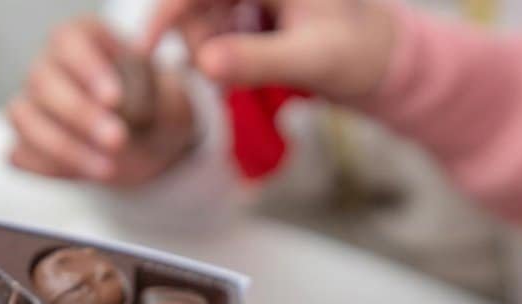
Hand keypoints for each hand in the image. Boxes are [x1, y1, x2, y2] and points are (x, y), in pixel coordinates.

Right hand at [6, 16, 196, 185]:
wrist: (150, 143)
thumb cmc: (156, 109)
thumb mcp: (166, 97)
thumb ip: (145, 96)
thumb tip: (116, 109)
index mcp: (83, 38)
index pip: (69, 40)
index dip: (87, 68)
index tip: (114, 99)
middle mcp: (49, 65)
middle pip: (42, 80)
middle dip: (80, 114)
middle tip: (117, 139)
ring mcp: (31, 103)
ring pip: (23, 117)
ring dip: (64, 147)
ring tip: (108, 168)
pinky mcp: (25, 141)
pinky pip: (21, 153)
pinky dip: (49, 167)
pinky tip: (86, 175)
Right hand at [144, 0, 396, 99]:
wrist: (377, 52)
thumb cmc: (355, 52)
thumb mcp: (311, 59)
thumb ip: (258, 60)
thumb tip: (203, 65)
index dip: (165, 11)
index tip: (144, 49)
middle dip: (197, 36)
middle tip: (222, 78)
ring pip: (196, 7)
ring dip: (206, 43)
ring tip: (243, 71)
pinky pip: (209, 14)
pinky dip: (214, 42)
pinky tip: (239, 60)